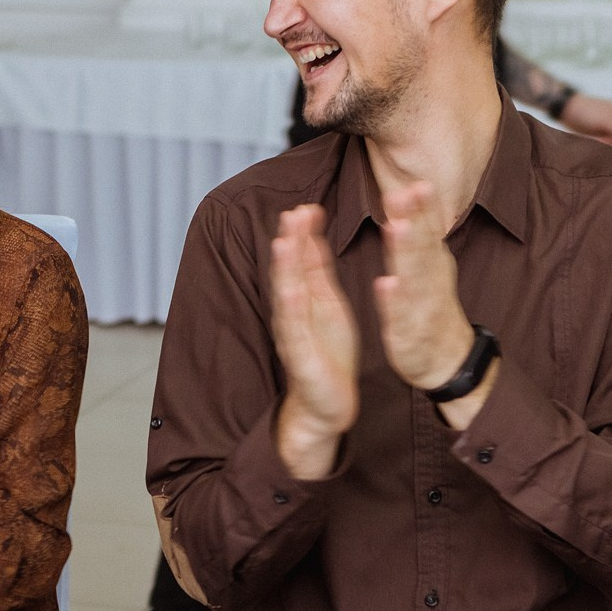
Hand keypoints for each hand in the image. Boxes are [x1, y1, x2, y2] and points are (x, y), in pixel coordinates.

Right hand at [268, 205, 359, 478]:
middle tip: (292, 213)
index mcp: (305, 299)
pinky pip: (294, 330)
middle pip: (289, 272)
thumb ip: (318, 271)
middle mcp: (293, 313)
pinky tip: (290, 290)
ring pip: (286, 296)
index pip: (302, 260)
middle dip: (290, 243)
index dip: (302, 234)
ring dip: (284, 270)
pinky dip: (290, 309)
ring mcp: (293, 334)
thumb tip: (310, 233)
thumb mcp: (327, 304)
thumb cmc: (328, 354)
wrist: (328, 404)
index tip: (306, 206)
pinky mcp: (299, 357)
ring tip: (283, 242)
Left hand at [372, 182, 476, 394]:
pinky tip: (386, 285)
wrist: (447, 360)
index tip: (415, 180)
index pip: (427, 229)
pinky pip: (402, 315)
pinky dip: (395, 300)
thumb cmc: (432, 307)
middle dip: (414, 219)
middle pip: (422, 246)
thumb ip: (419, 233)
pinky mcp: (409, 331)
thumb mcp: (428, 266)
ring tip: (398, 228)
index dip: (422, 206)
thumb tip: (411, 193)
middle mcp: (430, 280)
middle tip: (406, 193)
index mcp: (431, 263)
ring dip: (407, 252)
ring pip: (414, 276)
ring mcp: (421, 306)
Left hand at [557, 93, 611, 147]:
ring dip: (608, 143)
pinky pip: (607, 143)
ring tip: (595, 139)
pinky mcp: (600, 133)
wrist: (566, 110)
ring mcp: (610, 127)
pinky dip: (602, 144)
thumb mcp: (607, 121)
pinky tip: (593, 140)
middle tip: (603, 140)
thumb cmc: (587, 111)